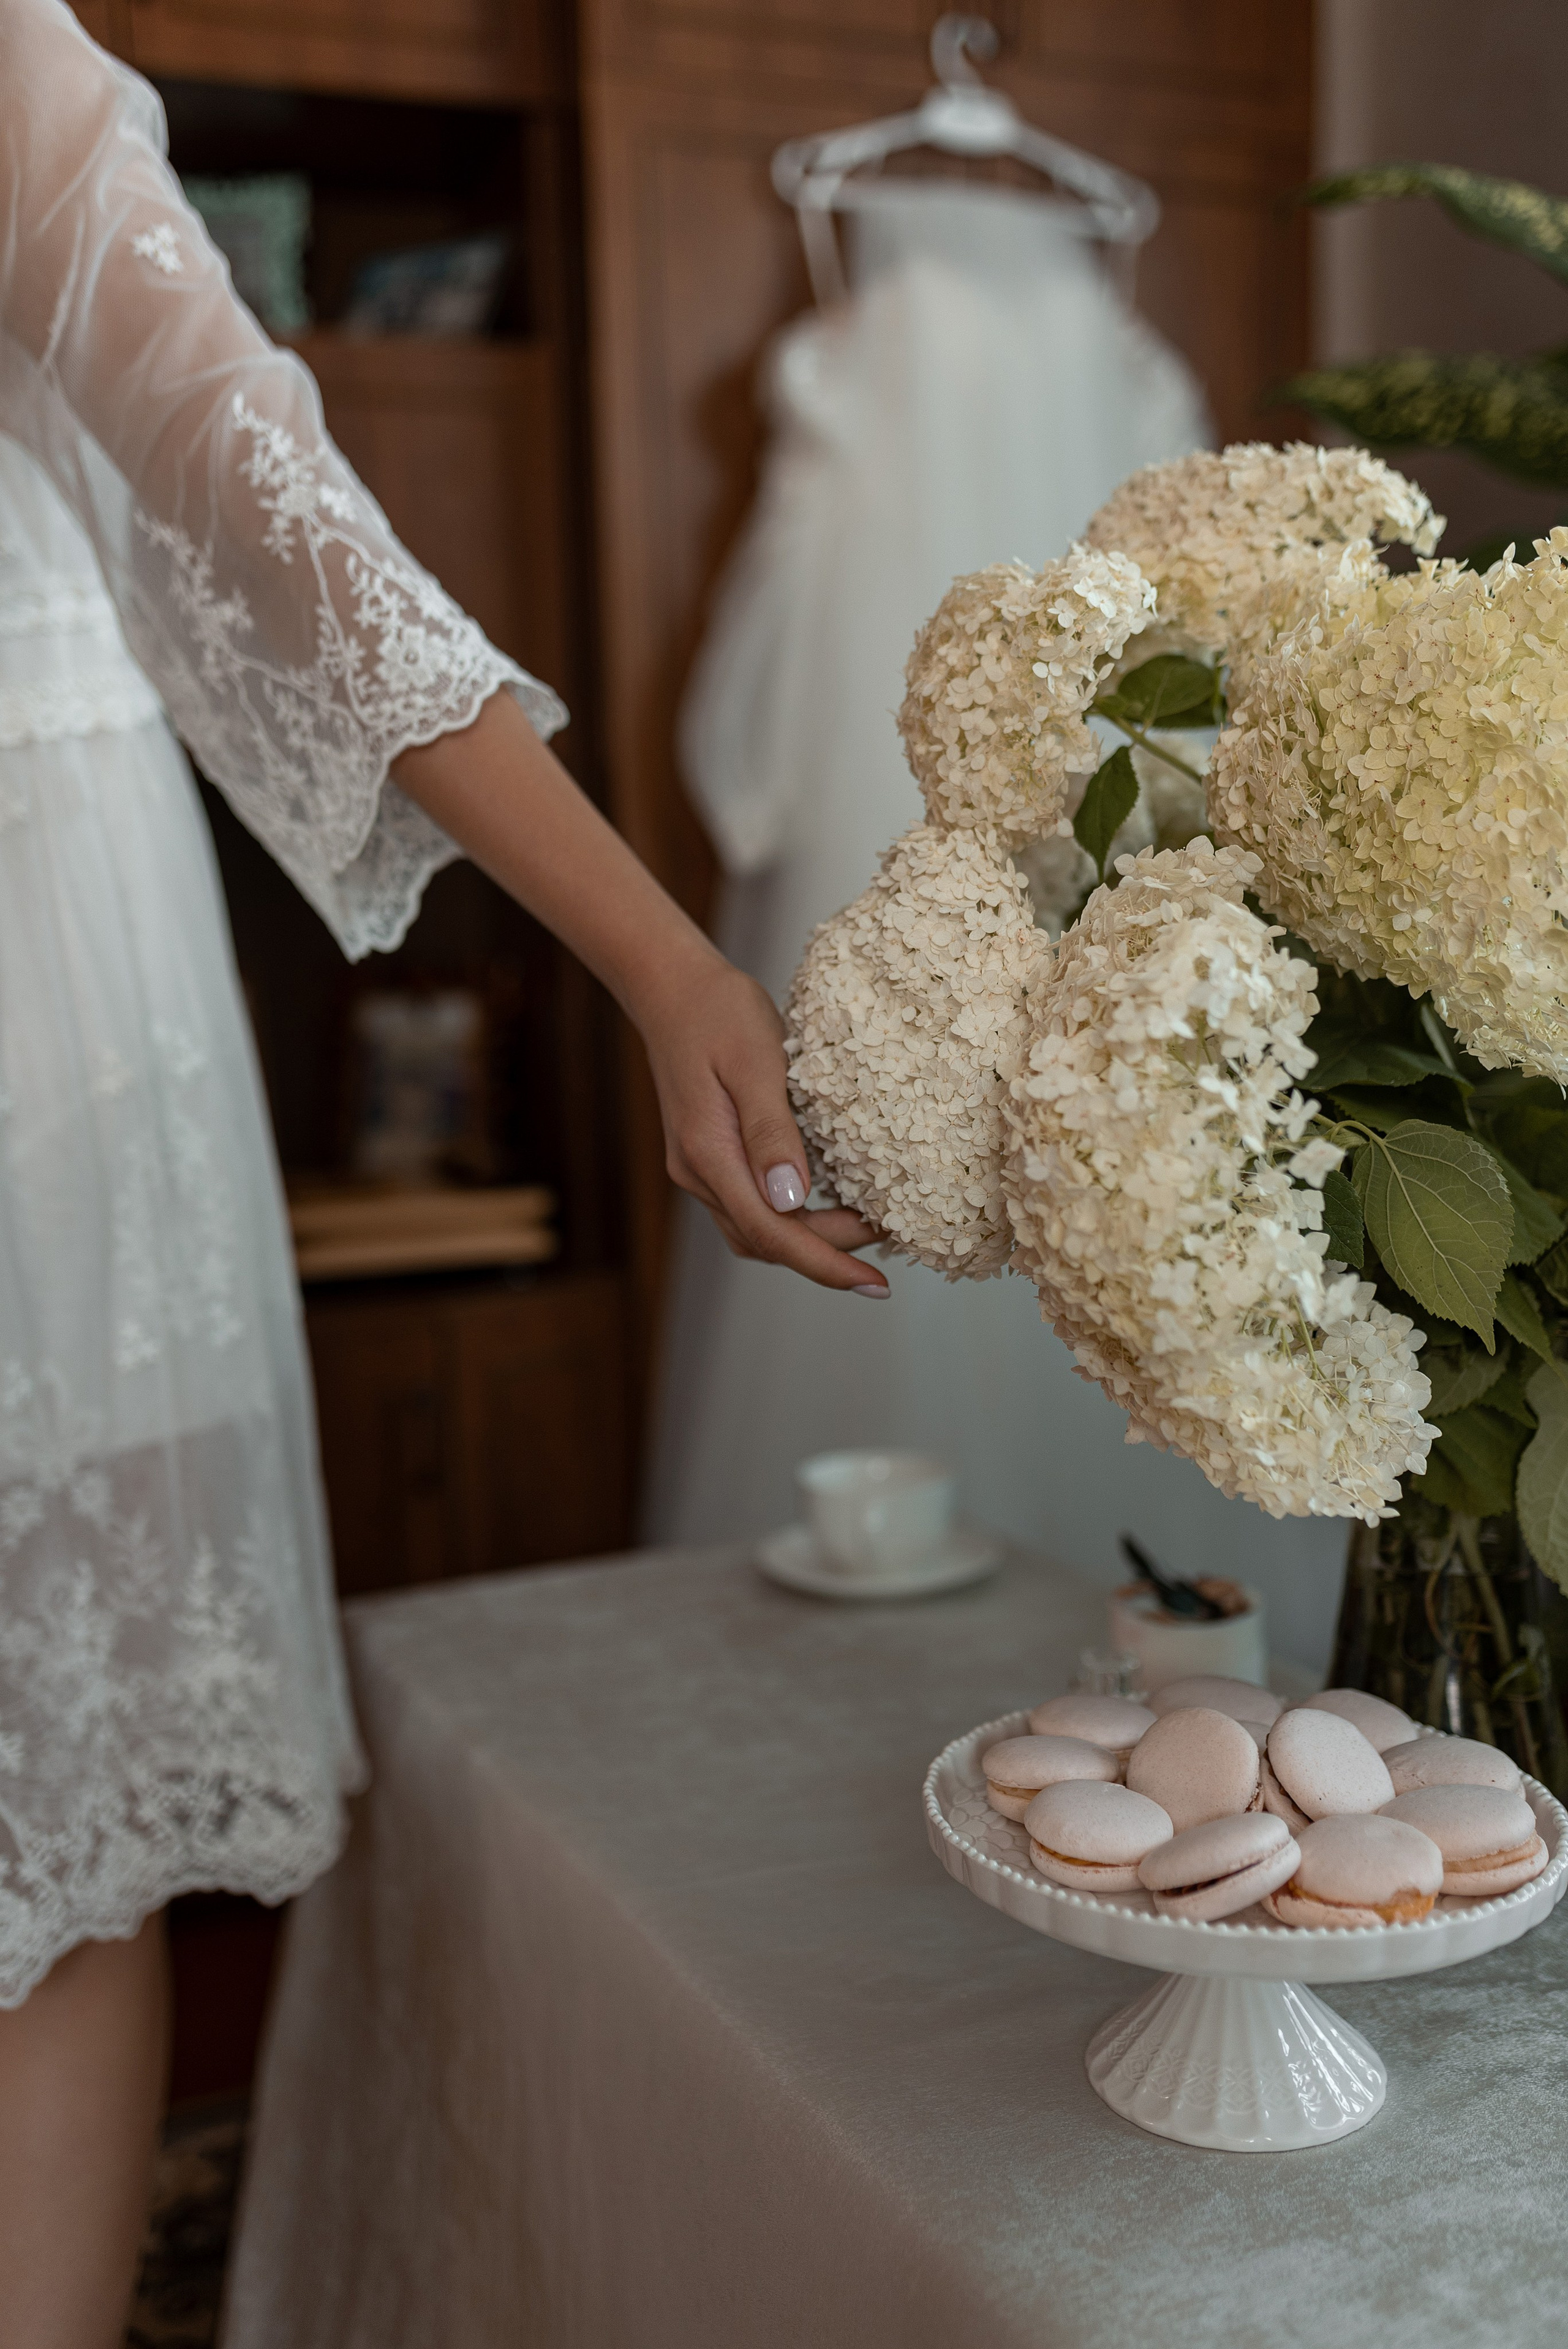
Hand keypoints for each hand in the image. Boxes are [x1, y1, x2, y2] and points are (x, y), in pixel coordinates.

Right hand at [639, 947, 889, 1295]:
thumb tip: (793, 1200)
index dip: (826, 1264)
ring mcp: (699, 1168)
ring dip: (810, 1242)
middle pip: (766, 1242)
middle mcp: (698, 1173)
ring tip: (867, 1233)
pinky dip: (791, 1219)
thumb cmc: (718, 1012)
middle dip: (827, 1255)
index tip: (876, 1284)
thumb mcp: (755, 1061)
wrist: (670, 988)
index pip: (772, 1233)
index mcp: (708, 1154)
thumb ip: (772, 1131)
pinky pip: (751, 1207)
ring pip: (756, 1232)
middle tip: (890, 1239)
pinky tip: (828, 1205)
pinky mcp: (708, 1156)